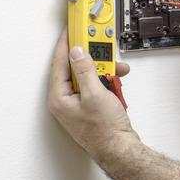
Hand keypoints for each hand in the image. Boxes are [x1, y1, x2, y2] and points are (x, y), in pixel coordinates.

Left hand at [48, 29, 137, 158]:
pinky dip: (108, 82)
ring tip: (116, 72)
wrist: (120, 149)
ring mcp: (78, 104)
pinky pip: (97, 86)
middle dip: (93, 59)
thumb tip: (78, 52)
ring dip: (105, 71)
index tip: (71, 29)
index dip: (66, 44)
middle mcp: (66, 101)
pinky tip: (117, 83)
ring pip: (89, 76)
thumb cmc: (105, 131)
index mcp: (59, 98)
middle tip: (102, 49)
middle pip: (76, 69)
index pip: (60, 63)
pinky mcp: (91, 106)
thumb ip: (85, 70)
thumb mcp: (95, 94)